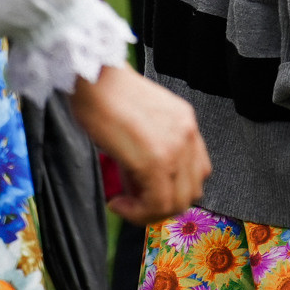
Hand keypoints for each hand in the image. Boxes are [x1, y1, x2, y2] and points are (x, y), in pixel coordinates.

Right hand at [68, 64, 210, 224]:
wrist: (93, 76)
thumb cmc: (105, 94)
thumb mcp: (140, 123)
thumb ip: (149, 152)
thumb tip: (139, 186)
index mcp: (184, 123)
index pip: (196, 172)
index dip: (172, 190)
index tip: (145, 192)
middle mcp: (187, 134)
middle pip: (190, 192)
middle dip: (160, 206)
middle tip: (133, 203)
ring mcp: (175, 147)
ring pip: (176, 203)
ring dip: (148, 212)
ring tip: (124, 203)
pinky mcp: (157, 159)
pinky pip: (156, 203)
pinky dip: (136, 212)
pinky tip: (118, 202)